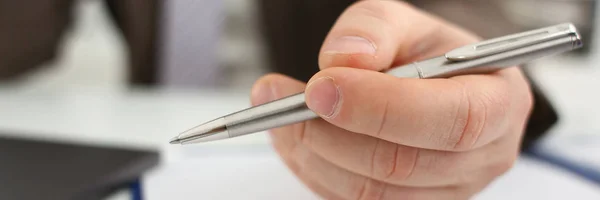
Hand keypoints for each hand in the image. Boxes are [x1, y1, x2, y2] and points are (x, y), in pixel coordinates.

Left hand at [250, 1, 532, 198]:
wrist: (429, 87)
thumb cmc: (424, 54)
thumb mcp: (404, 22)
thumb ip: (374, 29)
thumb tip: (342, 61)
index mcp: (498, 103)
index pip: (452, 120)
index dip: (383, 108)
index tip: (321, 87)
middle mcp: (481, 158)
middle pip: (403, 165)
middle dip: (330, 132)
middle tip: (280, 98)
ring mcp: (446, 192)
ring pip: (370, 192)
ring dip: (312, 153)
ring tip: (278, 113)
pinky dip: (314, 170)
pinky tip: (297, 138)